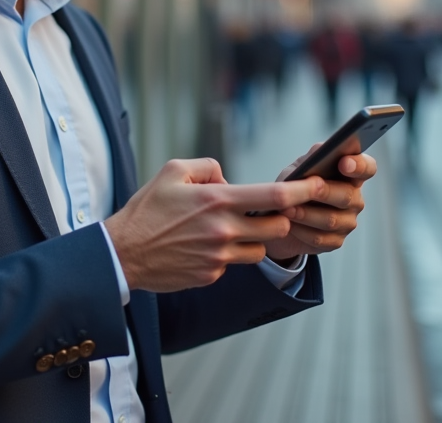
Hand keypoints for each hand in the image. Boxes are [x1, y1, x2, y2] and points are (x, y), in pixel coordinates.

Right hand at [105, 158, 324, 292]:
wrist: (123, 253)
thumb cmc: (147, 209)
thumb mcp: (173, 171)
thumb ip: (209, 166)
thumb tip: (229, 178)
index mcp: (217, 200)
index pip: (274, 196)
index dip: (302, 190)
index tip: (318, 185)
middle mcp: (224, 230)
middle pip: (278, 227)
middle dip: (279, 218)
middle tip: (268, 211)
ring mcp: (219, 257)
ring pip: (259, 249)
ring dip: (254, 239)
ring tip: (229, 229)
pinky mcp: (211, 275)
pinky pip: (233, 264)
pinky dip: (227, 254)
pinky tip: (203, 247)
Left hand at [263, 148, 376, 263]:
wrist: (279, 218)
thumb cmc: (294, 186)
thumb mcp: (299, 168)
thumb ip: (312, 157)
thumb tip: (322, 150)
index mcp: (350, 175)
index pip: (367, 168)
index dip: (360, 166)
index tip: (344, 163)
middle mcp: (354, 198)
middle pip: (347, 196)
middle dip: (324, 192)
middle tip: (304, 190)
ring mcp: (347, 221)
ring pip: (331, 220)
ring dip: (306, 214)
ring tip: (287, 209)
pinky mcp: (335, 241)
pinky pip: (321, 238)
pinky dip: (301, 231)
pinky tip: (288, 225)